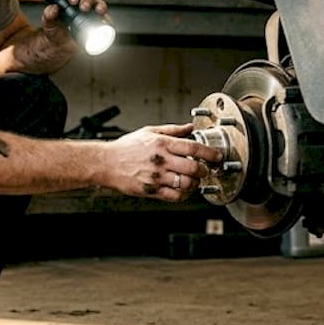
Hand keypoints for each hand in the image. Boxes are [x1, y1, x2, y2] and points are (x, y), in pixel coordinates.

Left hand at [39, 0, 110, 46]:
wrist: (61, 47)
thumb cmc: (55, 32)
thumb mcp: (48, 24)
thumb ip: (48, 16)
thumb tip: (53, 9)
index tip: (72, 1)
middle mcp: (82, 3)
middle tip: (83, 8)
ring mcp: (91, 13)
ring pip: (99, 4)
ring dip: (100, 6)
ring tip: (98, 12)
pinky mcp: (98, 23)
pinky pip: (106, 19)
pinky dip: (107, 20)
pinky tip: (105, 22)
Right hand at [101, 123, 221, 201]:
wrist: (106, 163)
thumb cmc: (126, 148)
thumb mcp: (149, 132)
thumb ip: (172, 130)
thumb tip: (189, 127)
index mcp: (161, 144)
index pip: (192, 147)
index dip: (209, 152)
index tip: (217, 156)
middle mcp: (160, 160)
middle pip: (193, 167)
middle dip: (204, 170)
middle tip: (206, 170)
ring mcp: (156, 177)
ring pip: (186, 183)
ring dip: (195, 183)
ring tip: (195, 180)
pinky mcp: (151, 190)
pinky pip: (175, 196)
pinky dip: (184, 195)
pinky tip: (184, 190)